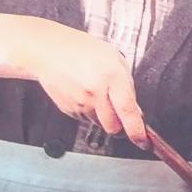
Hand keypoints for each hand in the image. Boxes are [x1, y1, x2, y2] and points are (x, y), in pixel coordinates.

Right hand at [20, 21, 146, 145]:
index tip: (143, 142)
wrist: (48, 51)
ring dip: (104, 116)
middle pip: (113, 126)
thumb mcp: (114, 58)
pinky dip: (90, 112)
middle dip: (120, 125)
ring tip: (98, 94)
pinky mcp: (69, 109)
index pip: (128, 112)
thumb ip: (127, 84)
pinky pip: (86, 119)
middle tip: (120, 114)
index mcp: (111, 76)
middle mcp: (95, 92)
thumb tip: (136, 109)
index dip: (137, 131)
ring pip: (100, 124)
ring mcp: (80, 102)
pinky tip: (85, 94)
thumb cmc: (81, 50)